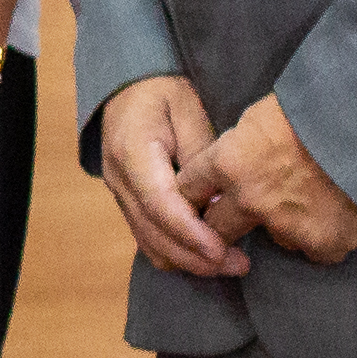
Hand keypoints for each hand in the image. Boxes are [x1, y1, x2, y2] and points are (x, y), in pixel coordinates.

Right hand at [96, 74, 249, 277]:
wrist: (125, 91)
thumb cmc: (162, 94)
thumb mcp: (188, 110)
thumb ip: (201, 155)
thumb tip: (218, 202)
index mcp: (132, 152)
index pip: (159, 204)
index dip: (190, 232)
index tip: (221, 250)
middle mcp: (119, 180)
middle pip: (153, 233)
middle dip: (195, 257)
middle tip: (238, 266)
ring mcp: (119, 196)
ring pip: (148, 243)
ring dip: (187, 261)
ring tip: (229, 264)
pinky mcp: (127, 205)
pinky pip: (147, 239)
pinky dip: (176, 252)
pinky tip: (205, 254)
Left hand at [180, 94, 356, 262]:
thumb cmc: (316, 107)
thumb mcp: (260, 116)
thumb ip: (239, 146)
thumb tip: (229, 165)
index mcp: (228, 163)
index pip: (188, 189)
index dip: (194, 193)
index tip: (199, 197)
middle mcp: (251, 200)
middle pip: (217, 228)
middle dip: (224, 223)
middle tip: (245, 213)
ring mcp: (286, 226)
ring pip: (274, 238)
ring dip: (286, 225)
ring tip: (314, 198)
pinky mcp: (323, 243)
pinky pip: (316, 250)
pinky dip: (325, 237)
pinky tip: (339, 214)